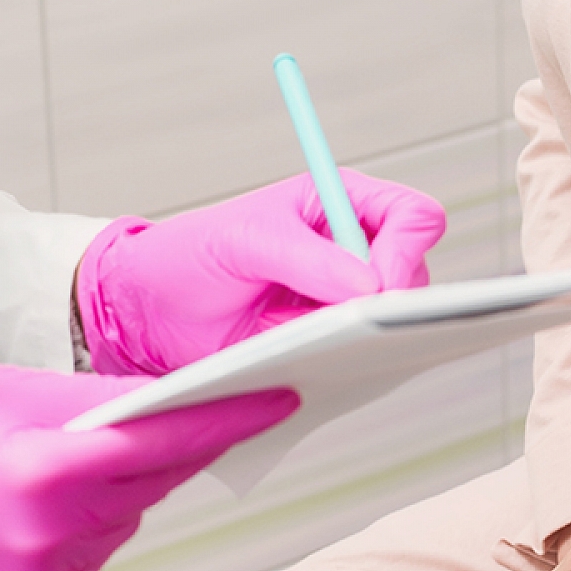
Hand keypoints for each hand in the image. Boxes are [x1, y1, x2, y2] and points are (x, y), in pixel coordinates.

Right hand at [0, 365, 297, 570]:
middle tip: (185, 413)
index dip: (226, 421)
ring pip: (127, 520)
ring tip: (55, 468)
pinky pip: (98, 555)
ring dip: (118, 492)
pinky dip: (89, 528)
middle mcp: (54, 534)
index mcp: (42, 472)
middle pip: (154, 483)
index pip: (161, 443)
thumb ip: (86, 397)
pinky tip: (39, 512)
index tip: (276, 400)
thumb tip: (164, 397)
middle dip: (169, 448)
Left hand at [75, 171, 446, 375]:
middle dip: (396, 302)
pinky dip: (359, 362)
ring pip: (398, 320)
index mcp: (342, 205)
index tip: (378, 290)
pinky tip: (329, 365)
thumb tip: (371, 287)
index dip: (407, 252)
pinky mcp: (333, 344)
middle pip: (416, 273)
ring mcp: (346, 300)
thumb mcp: (246, 241)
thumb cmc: (193, 255)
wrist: (155, 312)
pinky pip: (370, 356)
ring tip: (332, 346)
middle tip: (359, 327)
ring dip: (375, 336)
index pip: (412, 217)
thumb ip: (308, 259)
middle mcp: (354, 251)